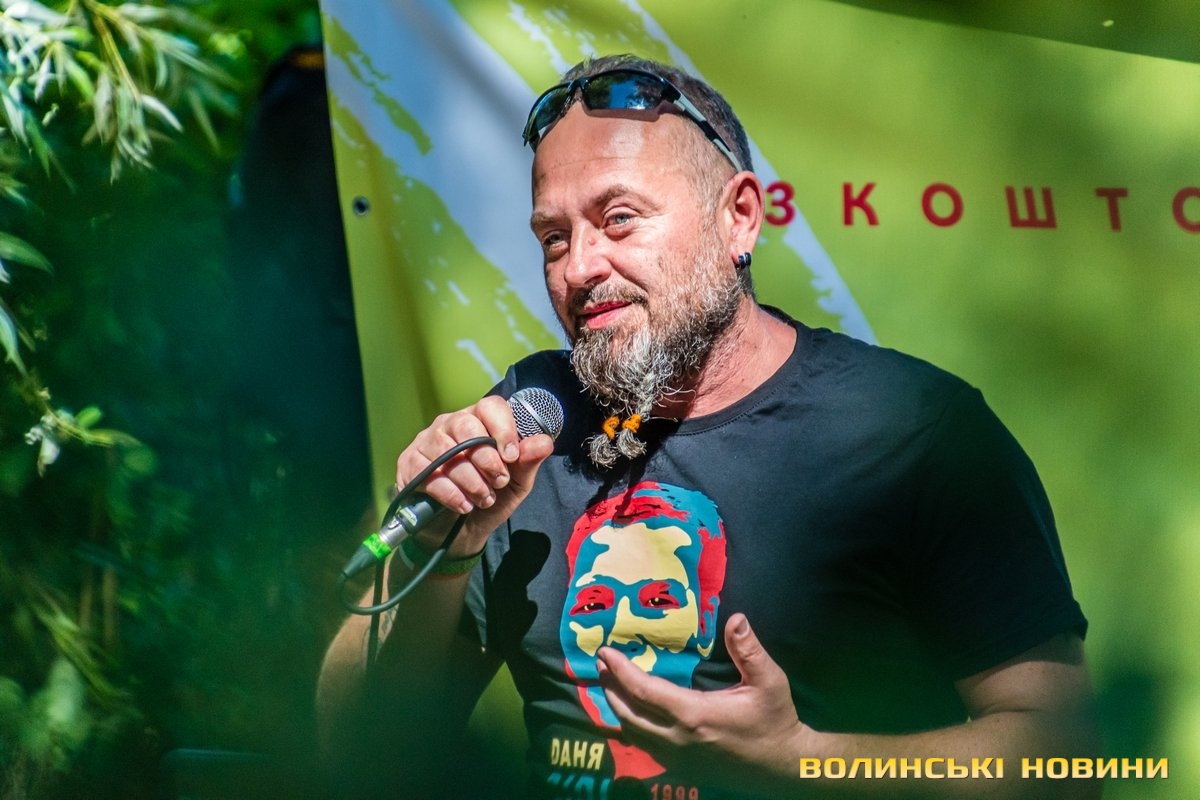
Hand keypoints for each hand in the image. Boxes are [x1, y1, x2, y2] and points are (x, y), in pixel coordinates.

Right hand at [395, 395, 553, 555]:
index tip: (511, 456)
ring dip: (470, 480)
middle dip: (486, 458)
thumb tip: (544, 442)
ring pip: (446, 450)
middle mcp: (450, 424)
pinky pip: (428, 472)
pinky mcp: (409, 464)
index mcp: (479, 421)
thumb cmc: (490, 499)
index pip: (490, 406)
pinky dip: (450, 493)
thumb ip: (528, 462)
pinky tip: (463, 505)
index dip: (503, 428)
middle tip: (498, 483)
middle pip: (465, 424)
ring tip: (483, 499)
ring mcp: (426, 442)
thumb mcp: (516, 484)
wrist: (461, 532)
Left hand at [596, 613, 808, 790]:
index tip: (604, 652)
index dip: (620, 670)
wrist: (783, 766)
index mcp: (694, 714)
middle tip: (600, 664)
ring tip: (609, 684)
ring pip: (632, 733)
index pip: (643, 690)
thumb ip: (749, 650)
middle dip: (610, 686)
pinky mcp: (681, 767)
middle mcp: (677, 738)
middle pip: (627, 712)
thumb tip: (735, 619)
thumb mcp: (769, 682)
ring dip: (616, 707)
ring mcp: (676, 757)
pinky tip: (630, 714)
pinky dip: (630, 728)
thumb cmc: (775, 721)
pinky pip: (644, 747)